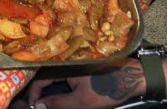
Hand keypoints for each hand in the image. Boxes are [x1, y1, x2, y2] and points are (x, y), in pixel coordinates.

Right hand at [25, 60, 144, 108]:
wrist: (133, 77)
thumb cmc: (107, 88)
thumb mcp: (81, 101)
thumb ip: (58, 103)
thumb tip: (37, 106)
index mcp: (62, 66)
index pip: (39, 79)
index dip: (34, 94)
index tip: (33, 106)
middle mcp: (65, 62)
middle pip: (45, 76)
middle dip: (41, 92)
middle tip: (40, 105)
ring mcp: (74, 63)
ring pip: (55, 76)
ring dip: (50, 89)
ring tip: (50, 102)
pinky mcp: (82, 65)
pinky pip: (64, 74)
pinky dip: (60, 85)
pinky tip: (63, 94)